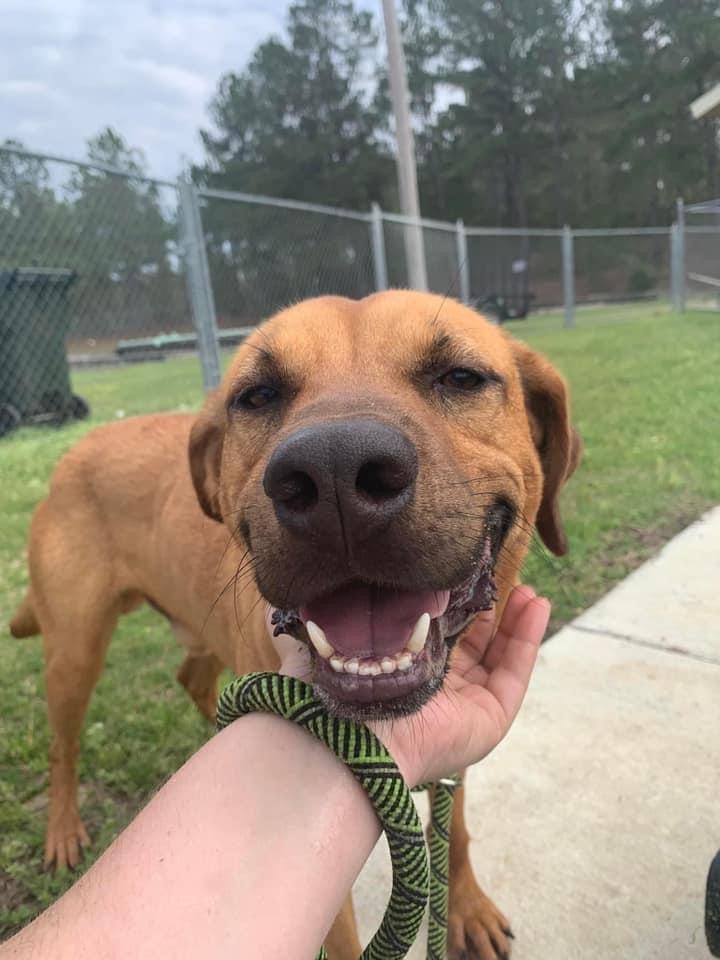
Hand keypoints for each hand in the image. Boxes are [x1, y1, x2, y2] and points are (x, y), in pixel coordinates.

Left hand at [269, 585, 549, 786]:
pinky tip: (537, 605)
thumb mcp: (345, 637)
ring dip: (517, 620)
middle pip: (475, 644)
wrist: (352, 734)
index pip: (438, 635)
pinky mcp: (490, 719)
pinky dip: (528, 638)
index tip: (467, 574)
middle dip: (493, 610)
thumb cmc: (342, 686)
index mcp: (403, 673)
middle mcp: (435, 692)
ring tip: (528, 588)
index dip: (457, 605)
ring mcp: (465, 707)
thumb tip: (344, 583)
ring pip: (499, 656)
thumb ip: (354, 614)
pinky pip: (515, 673)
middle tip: (504, 576)